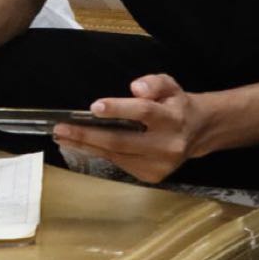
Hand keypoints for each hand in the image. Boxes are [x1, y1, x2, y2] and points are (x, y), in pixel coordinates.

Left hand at [52, 74, 204, 183]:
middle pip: (122, 141)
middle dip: (88, 135)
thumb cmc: (176, 105)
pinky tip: (81, 145)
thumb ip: (154, 83)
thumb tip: (135, 88)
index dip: (118, 109)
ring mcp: (160, 165)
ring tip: (62, 137)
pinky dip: (98, 153)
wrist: (198, 132)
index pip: (143, 112)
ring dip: (86, 146)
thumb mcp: (170, 85)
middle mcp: (167, 145)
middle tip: (61, 129)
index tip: (94, 107)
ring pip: (116, 155)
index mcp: (172, 118)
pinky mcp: (152, 176)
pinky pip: (119, 163)